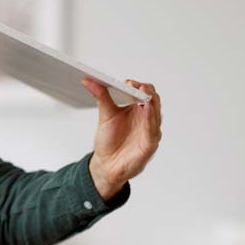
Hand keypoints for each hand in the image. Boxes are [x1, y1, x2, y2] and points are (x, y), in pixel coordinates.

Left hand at [84, 78, 161, 200]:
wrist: (107, 165)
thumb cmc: (109, 140)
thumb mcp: (105, 115)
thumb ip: (101, 96)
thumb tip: (89, 79)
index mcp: (138, 108)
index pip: (144, 91)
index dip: (137, 85)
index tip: (127, 82)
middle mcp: (147, 117)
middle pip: (153, 99)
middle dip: (144, 90)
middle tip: (133, 85)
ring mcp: (150, 130)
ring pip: (155, 112)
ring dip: (149, 100)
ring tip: (142, 91)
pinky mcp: (150, 144)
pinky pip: (152, 129)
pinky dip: (150, 118)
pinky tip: (146, 109)